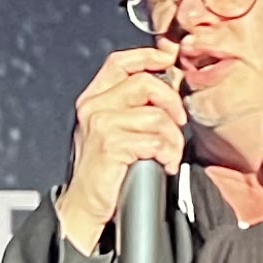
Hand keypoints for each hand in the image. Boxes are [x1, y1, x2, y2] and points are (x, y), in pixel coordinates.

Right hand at [57, 42, 185, 252]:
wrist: (83, 207)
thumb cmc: (104, 171)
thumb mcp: (111, 130)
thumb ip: (131, 106)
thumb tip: (166, 83)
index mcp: (93, 99)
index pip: (120, 62)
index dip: (148, 56)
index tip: (169, 60)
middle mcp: (93, 107)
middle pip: (144, 83)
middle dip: (172, 102)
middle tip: (179, 123)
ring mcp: (100, 125)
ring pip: (156, 116)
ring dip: (174, 138)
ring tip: (170, 154)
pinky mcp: (111, 146)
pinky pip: (155, 140)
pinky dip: (168, 154)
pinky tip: (165, 165)